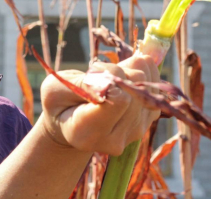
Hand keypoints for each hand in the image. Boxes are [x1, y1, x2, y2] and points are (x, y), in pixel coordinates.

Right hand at [37, 53, 160, 155]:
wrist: (70, 125)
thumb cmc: (59, 104)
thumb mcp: (54, 88)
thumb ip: (82, 84)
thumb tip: (113, 79)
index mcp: (86, 132)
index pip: (119, 99)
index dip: (110, 78)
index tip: (91, 76)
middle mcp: (114, 139)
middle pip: (135, 91)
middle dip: (119, 72)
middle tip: (98, 74)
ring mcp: (134, 133)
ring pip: (147, 88)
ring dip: (130, 72)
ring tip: (108, 78)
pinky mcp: (147, 123)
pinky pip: (155, 91)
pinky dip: (141, 76)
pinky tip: (123, 79)